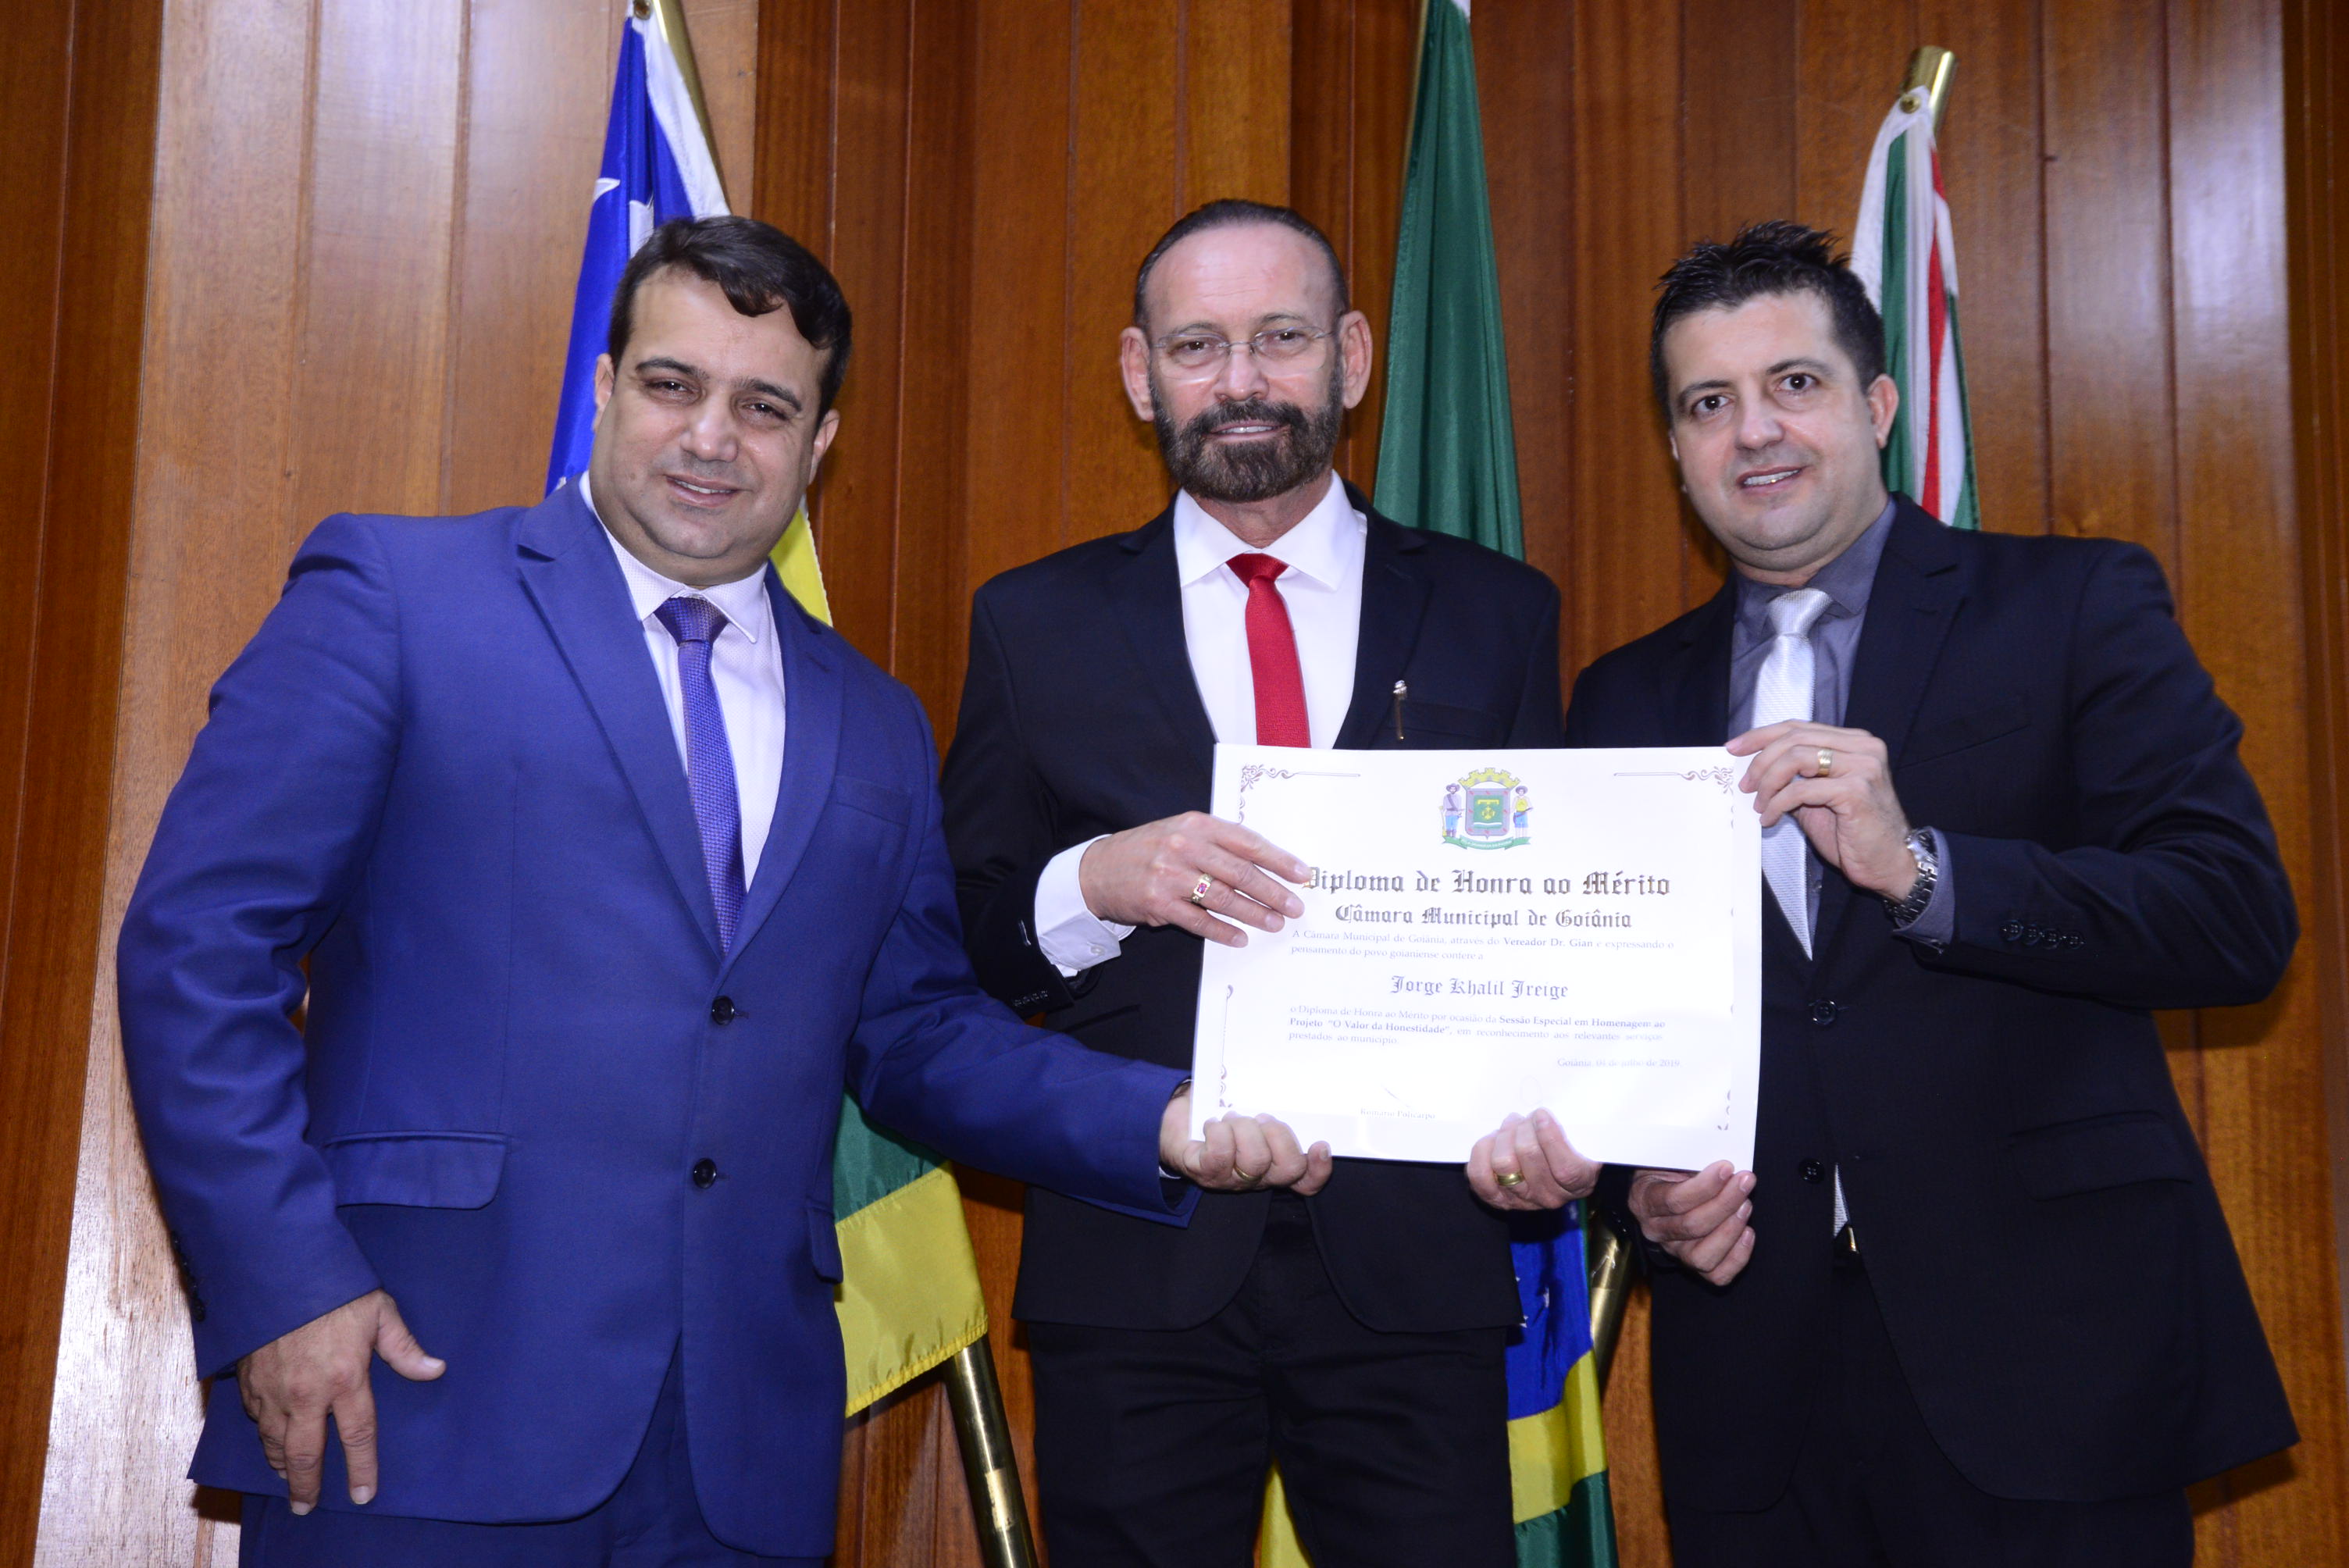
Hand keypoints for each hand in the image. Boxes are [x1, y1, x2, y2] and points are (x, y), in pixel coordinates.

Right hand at [237, 1288, 444, 1512]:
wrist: (279, 1269)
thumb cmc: (335, 1288)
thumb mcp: (379, 1312)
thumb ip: (404, 1348)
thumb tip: (435, 1370)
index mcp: (345, 1379)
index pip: (357, 1437)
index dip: (361, 1469)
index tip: (362, 1494)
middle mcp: (306, 1394)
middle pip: (305, 1455)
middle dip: (306, 1485)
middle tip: (306, 1506)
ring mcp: (273, 1390)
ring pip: (274, 1442)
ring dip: (281, 1464)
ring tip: (288, 1478)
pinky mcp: (248, 1381)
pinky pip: (254, 1419)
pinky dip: (262, 1435)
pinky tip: (268, 1440)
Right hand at [1080, 812, 1309, 946]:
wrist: (1097, 869)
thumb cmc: (1148, 850)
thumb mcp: (1180, 832)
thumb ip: (1217, 842)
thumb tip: (1264, 863)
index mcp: (1196, 824)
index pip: (1247, 842)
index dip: (1278, 859)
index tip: (1302, 874)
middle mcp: (1184, 846)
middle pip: (1241, 872)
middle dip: (1273, 892)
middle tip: (1295, 906)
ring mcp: (1170, 875)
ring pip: (1224, 898)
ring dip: (1254, 914)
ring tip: (1274, 923)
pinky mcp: (1159, 903)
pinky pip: (1199, 921)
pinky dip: (1222, 931)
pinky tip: (1240, 938)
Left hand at [1161, 1088, 1332, 1194]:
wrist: (1175, 1120)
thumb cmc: (1219, 1110)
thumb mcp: (1249, 1104)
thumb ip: (1271, 1099)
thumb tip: (1284, 1076)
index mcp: (1275, 1162)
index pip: (1307, 1180)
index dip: (1319, 1168)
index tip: (1321, 1144)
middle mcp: (1258, 1176)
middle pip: (1288, 1169)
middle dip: (1279, 1136)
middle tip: (1260, 1117)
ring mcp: (1232, 1178)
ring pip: (1255, 1161)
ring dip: (1244, 1129)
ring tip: (1232, 1118)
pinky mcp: (1206, 1172)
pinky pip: (1221, 1156)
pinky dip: (1219, 1133)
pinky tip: (1213, 1124)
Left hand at [1467, 1110, 1598, 1209]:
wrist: (1553, 1167)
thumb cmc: (1571, 1143)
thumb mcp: (1582, 1135)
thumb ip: (1574, 1125)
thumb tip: (1545, 1114)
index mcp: (1580, 1182)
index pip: (1565, 1169)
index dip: (1550, 1138)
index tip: (1542, 1115)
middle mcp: (1551, 1196)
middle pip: (1528, 1155)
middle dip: (1523, 1127)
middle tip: (1525, 1118)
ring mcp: (1523, 1200)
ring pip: (1502, 1162)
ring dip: (1503, 1136)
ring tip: (1511, 1126)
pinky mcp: (1498, 1198)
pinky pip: (1480, 1175)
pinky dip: (1482, 1151)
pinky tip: (1493, 1141)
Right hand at [1627, 1163, 1756, 1285]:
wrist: (1666, 1188)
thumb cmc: (1672, 1169)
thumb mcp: (1671, 1157)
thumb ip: (1690, 1159)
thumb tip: (1721, 1164)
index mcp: (1644, 1200)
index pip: (1673, 1200)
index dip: (1704, 1186)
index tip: (1727, 1167)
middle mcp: (1655, 1230)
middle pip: (1692, 1226)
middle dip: (1725, 1202)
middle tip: (1745, 1181)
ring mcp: (1674, 1251)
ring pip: (1702, 1256)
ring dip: (1730, 1230)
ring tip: (1746, 1205)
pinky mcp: (1694, 1264)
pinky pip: (1717, 1275)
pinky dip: (1737, 1257)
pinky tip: (1747, 1232)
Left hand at [1727, 721, 1915, 898]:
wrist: (1889, 863)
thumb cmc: (1853, 833)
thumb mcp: (1817, 797)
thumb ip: (1794, 777)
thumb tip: (1754, 769)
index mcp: (1854, 741)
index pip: (1798, 727)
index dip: (1761, 735)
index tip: (1733, 749)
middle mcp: (1862, 747)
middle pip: (1793, 738)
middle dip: (1760, 761)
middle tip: (1744, 785)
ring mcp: (1863, 766)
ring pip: (1795, 758)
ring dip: (1768, 783)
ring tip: (1759, 805)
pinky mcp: (1856, 791)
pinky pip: (1801, 790)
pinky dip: (1778, 803)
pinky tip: (1771, 818)